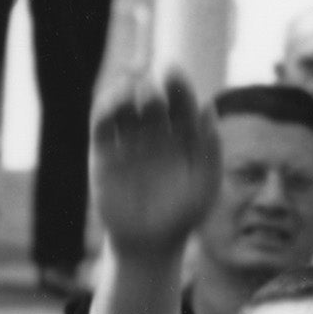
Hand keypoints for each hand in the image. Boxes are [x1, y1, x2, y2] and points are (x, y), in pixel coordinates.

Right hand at [83, 73, 214, 261]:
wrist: (149, 243)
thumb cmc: (184, 214)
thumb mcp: (206, 182)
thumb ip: (210, 147)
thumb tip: (208, 107)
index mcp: (183, 133)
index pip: (180, 100)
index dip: (176, 83)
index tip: (170, 70)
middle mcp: (155, 132)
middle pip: (150, 96)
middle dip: (148, 87)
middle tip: (149, 93)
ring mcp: (128, 140)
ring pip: (123, 104)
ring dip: (123, 91)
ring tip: (127, 91)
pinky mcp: (103, 153)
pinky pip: (101, 125)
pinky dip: (103, 109)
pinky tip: (110, 104)